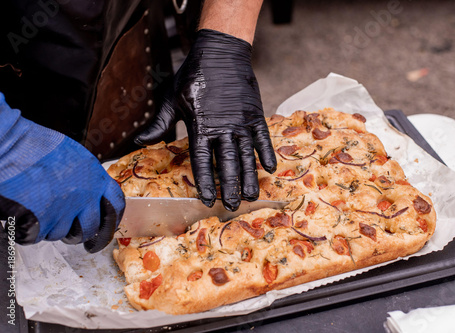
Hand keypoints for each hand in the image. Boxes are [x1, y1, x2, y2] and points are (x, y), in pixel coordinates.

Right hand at [0, 93, 124, 252]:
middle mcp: (85, 196)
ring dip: (50, 227)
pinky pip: (38, 236)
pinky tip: (23, 210)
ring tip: (37, 206)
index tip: (108, 227)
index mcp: (95, 177)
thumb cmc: (35, 146)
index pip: (116, 204)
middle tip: (73, 234)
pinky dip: (29, 229)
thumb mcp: (74, 157)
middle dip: (80, 234)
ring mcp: (65, 210)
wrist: (10, 145)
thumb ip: (86, 179)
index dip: (112, 219)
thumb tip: (90, 196)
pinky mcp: (43, 221)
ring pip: (62, 233)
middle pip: (91, 228)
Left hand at [135, 29, 276, 210]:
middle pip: (226, 164)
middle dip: (229, 187)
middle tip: (231, 206)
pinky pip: (262, 138)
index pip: (202, 162)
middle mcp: (223, 128)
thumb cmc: (193, 76)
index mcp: (201, 126)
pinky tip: (269, 168)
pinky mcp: (255, 114)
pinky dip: (266, 153)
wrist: (221, 52)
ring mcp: (241, 121)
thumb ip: (159, 123)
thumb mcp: (171, 98)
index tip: (207, 200)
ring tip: (250, 196)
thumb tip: (138, 141)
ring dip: (249, 177)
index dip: (205, 183)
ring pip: (246, 156)